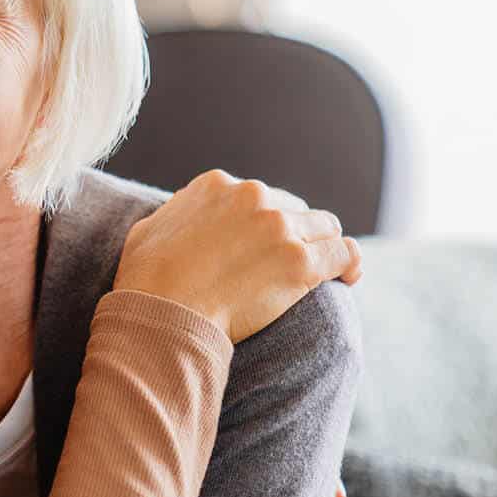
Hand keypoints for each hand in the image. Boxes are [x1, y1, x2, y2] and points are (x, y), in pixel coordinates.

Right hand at [113, 170, 362, 341]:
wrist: (162, 311)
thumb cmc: (147, 280)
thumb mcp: (151, 230)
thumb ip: (177, 215)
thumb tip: (184, 219)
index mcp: (218, 185)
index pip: (260, 196)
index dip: (267, 222)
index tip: (265, 245)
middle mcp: (252, 197)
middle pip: (295, 208)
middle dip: (296, 233)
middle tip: (291, 262)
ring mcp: (279, 227)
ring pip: (324, 227)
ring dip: (324, 246)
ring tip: (329, 269)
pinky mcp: (299, 262)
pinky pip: (343, 254)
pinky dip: (349, 264)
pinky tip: (349, 277)